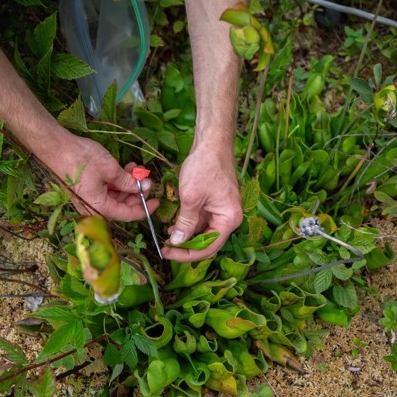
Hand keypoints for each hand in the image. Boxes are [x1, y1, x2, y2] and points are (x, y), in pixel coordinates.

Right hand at [49, 134, 158, 221]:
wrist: (55, 146)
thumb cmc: (81, 159)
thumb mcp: (111, 169)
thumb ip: (129, 182)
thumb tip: (145, 187)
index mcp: (99, 208)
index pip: (127, 215)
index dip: (145, 208)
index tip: (157, 201)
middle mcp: (93, 207)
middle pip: (121, 206)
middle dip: (136, 193)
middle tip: (147, 179)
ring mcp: (88, 198)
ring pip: (115, 197)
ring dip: (127, 185)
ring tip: (136, 170)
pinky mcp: (85, 189)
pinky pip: (106, 190)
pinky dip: (117, 181)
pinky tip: (126, 169)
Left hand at [163, 144, 242, 260]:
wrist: (211, 142)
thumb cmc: (204, 166)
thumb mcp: (191, 197)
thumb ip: (185, 222)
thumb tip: (177, 242)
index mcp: (229, 219)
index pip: (209, 247)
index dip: (187, 254)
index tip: (168, 253)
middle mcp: (230, 217)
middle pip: (208, 242)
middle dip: (187, 247)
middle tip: (166, 248)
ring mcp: (223, 210)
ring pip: (204, 232)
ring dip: (186, 236)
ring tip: (168, 236)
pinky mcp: (215, 203)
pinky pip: (202, 220)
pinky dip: (189, 224)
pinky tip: (174, 224)